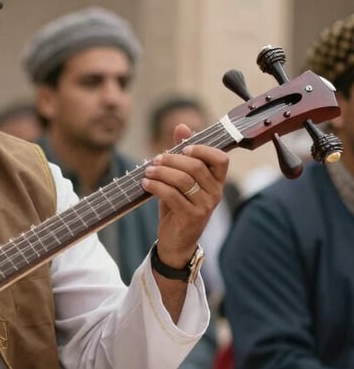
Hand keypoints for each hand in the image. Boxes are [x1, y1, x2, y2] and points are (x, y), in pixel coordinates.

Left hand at [141, 124, 228, 267]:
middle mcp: (215, 193)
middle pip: (196, 167)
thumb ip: (183, 154)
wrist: (176, 241)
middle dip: (172, 159)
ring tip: (147, 171)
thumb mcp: (180, 180)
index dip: (203, 149)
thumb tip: (182, 126)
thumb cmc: (178, 206)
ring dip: (161, 172)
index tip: (184, 148)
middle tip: (155, 159)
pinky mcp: (190, 217)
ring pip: (183, 180)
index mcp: (216, 182)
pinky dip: (156, 186)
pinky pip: (172, 195)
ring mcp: (204, 206)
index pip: (221, 159)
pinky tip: (146, 183)